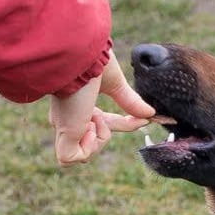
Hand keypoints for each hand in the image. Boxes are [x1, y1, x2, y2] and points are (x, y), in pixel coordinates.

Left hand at [48, 49, 154, 166]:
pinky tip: (88, 125)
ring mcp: (64, 127)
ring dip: (98, 137)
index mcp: (76, 102)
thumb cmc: (91, 60)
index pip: (101, 122)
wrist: (77, 55)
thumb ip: (130, 100)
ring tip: (94, 114)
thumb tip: (150, 113)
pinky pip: (72, 158)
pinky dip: (89, 147)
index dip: (123, 125)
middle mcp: (67, 116)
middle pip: (90, 138)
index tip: (144, 120)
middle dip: (107, 130)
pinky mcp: (64, 135)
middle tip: (110, 113)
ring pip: (82, 152)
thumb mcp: (115, 83)